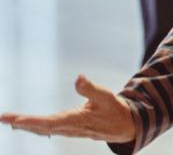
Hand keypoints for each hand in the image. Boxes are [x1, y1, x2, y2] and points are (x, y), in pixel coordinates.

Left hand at [0, 75, 134, 142]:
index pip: (50, 123)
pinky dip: (33, 126)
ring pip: (41, 129)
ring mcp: (67, 130)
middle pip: (40, 127)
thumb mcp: (106, 97)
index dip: (32, 122)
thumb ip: (90, 89)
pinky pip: (46, 129)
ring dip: (24, 124)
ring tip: (8, 120)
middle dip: (21, 122)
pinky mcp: (67, 128)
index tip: (17, 120)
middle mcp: (69, 128)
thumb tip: (78, 77)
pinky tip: (23, 124)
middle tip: (3, 118)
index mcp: (77, 121)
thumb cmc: (115, 110)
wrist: (124, 126)